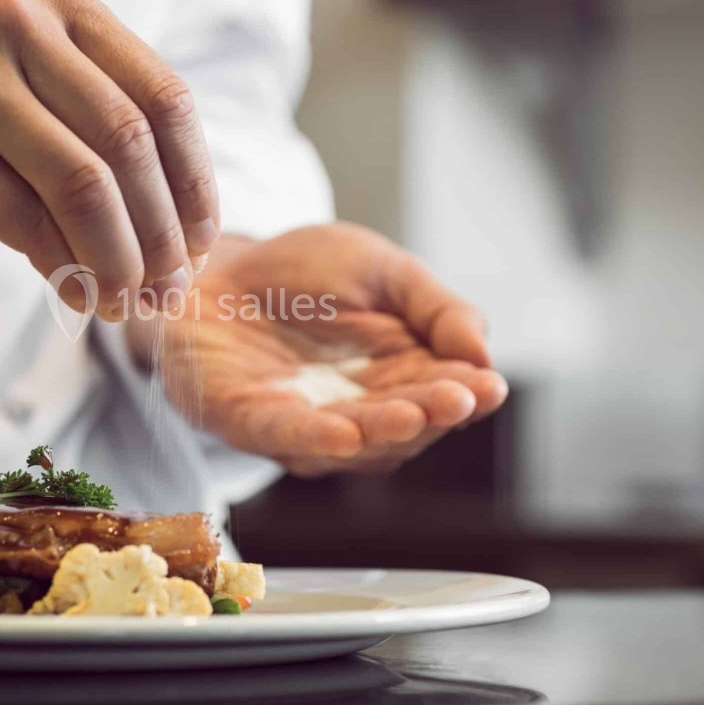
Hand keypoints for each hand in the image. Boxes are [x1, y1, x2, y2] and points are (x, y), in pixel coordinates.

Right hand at [0, 0, 217, 317]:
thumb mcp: (32, 121)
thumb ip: (101, 152)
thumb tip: (183, 244)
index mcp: (61, 11)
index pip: (164, 99)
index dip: (193, 182)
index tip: (200, 244)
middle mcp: (22, 24)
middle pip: (132, 141)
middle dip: (162, 232)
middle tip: (167, 291)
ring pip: (88, 181)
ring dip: (119, 259)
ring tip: (124, 303)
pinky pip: (30, 218)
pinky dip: (65, 269)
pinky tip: (76, 298)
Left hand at [144, 224, 507, 475]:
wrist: (215, 262)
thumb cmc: (301, 272)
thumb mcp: (383, 270)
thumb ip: (436, 308)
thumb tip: (483, 353)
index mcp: (397, 378)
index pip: (441, 395)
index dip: (466, 395)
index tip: (488, 386)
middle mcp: (355, 412)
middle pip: (403, 427)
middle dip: (430, 414)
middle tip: (457, 400)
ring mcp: (301, 424)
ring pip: (349, 442)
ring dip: (380, 432)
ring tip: (411, 415)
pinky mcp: (244, 420)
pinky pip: (280, 435)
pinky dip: (311, 438)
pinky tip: (343, 434)